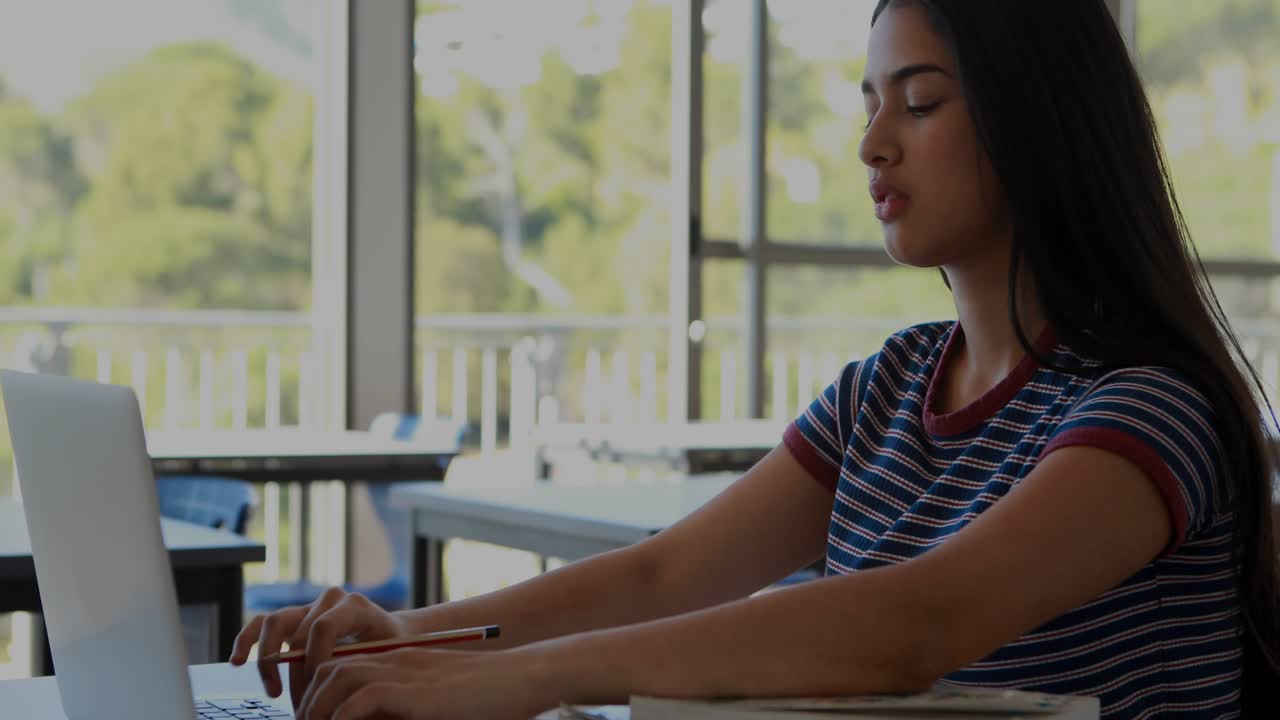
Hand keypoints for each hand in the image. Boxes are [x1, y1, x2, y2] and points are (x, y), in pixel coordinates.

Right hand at [229, 587, 411, 706]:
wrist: (393, 635)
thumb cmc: (391, 649)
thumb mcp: (384, 656)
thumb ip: (360, 666)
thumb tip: (336, 686)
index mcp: (354, 606)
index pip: (322, 627)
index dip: (314, 658)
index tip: (318, 685)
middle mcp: (329, 601)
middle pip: (297, 631)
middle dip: (295, 672)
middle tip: (301, 701)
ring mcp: (308, 607)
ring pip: (274, 624)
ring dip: (268, 661)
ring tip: (273, 691)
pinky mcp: (293, 617)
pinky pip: (262, 623)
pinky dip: (247, 641)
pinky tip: (237, 661)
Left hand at [294, 647, 557, 719]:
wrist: (522, 679)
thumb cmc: (487, 696)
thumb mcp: (434, 701)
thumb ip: (400, 708)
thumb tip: (369, 716)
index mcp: (398, 660)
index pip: (339, 666)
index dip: (317, 692)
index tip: (312, 717)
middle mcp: (395, 660)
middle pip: (329, 669)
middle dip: (309, 701)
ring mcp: (404, 672)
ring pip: (336, 680)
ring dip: (317, 709)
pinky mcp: (415, 693)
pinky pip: (361, 701)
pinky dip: (341, 719)